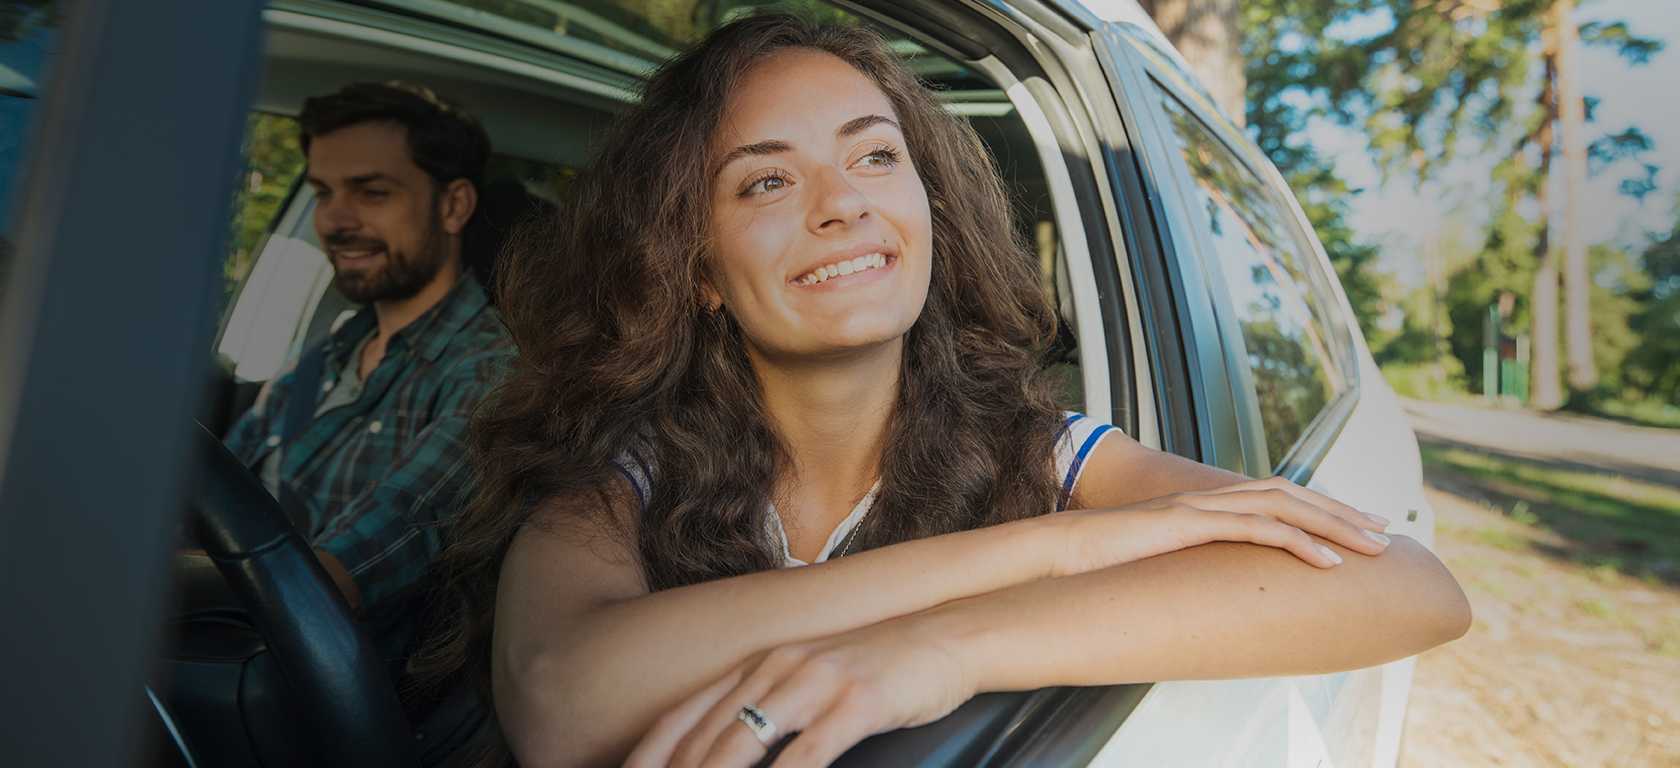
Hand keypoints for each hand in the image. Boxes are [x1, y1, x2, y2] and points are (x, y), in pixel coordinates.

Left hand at [624, 615, 970, 767]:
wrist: (947, 637)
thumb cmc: (877, 669)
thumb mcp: (809, 680)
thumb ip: (767, 708)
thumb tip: (730, 749)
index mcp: (759, 664)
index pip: (683, 716)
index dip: (648, 756)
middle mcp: (777, 667)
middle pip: (706, 737)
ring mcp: (816, 682)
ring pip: (743, 742)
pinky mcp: (857, 702)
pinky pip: (808, 753)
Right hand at [1051, 475, 1390, 575]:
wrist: (1056, 551)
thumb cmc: (1101, 563)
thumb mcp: (1158, 562)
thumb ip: (1189, 564)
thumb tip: (1211, 589)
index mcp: (1201, 503)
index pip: (1274, 496)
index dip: (1318, 508)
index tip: (1355, 526)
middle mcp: (1207, 496)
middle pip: (1290, 493)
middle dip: (1341, 511)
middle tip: (1385, 531)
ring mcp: (1198, 506)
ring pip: (1283, 505)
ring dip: (1334, 525)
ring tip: (1373, 546)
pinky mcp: (1188, 523)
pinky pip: (1255, 529)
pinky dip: (1298, 542)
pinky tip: (1326, 562)